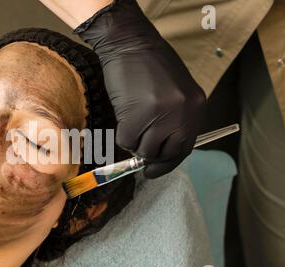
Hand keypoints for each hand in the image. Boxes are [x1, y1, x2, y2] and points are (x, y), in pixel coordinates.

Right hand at [75, 0, 205, 177]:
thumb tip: (159, 148)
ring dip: (134, 142)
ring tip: (131, 122)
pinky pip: (126, 140)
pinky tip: (123, 116)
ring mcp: (160, 115)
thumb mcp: (175, 92)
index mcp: (196, 107)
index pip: (185, 147)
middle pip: (166, 153)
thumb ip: (174, 119)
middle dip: (151, 157)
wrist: (130, 44)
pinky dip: (122, 134)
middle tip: (139, 153)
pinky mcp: (137, 116)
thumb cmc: (150, 65)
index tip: (154, 170)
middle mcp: (182, 114)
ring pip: (144, 149)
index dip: (168, 162)